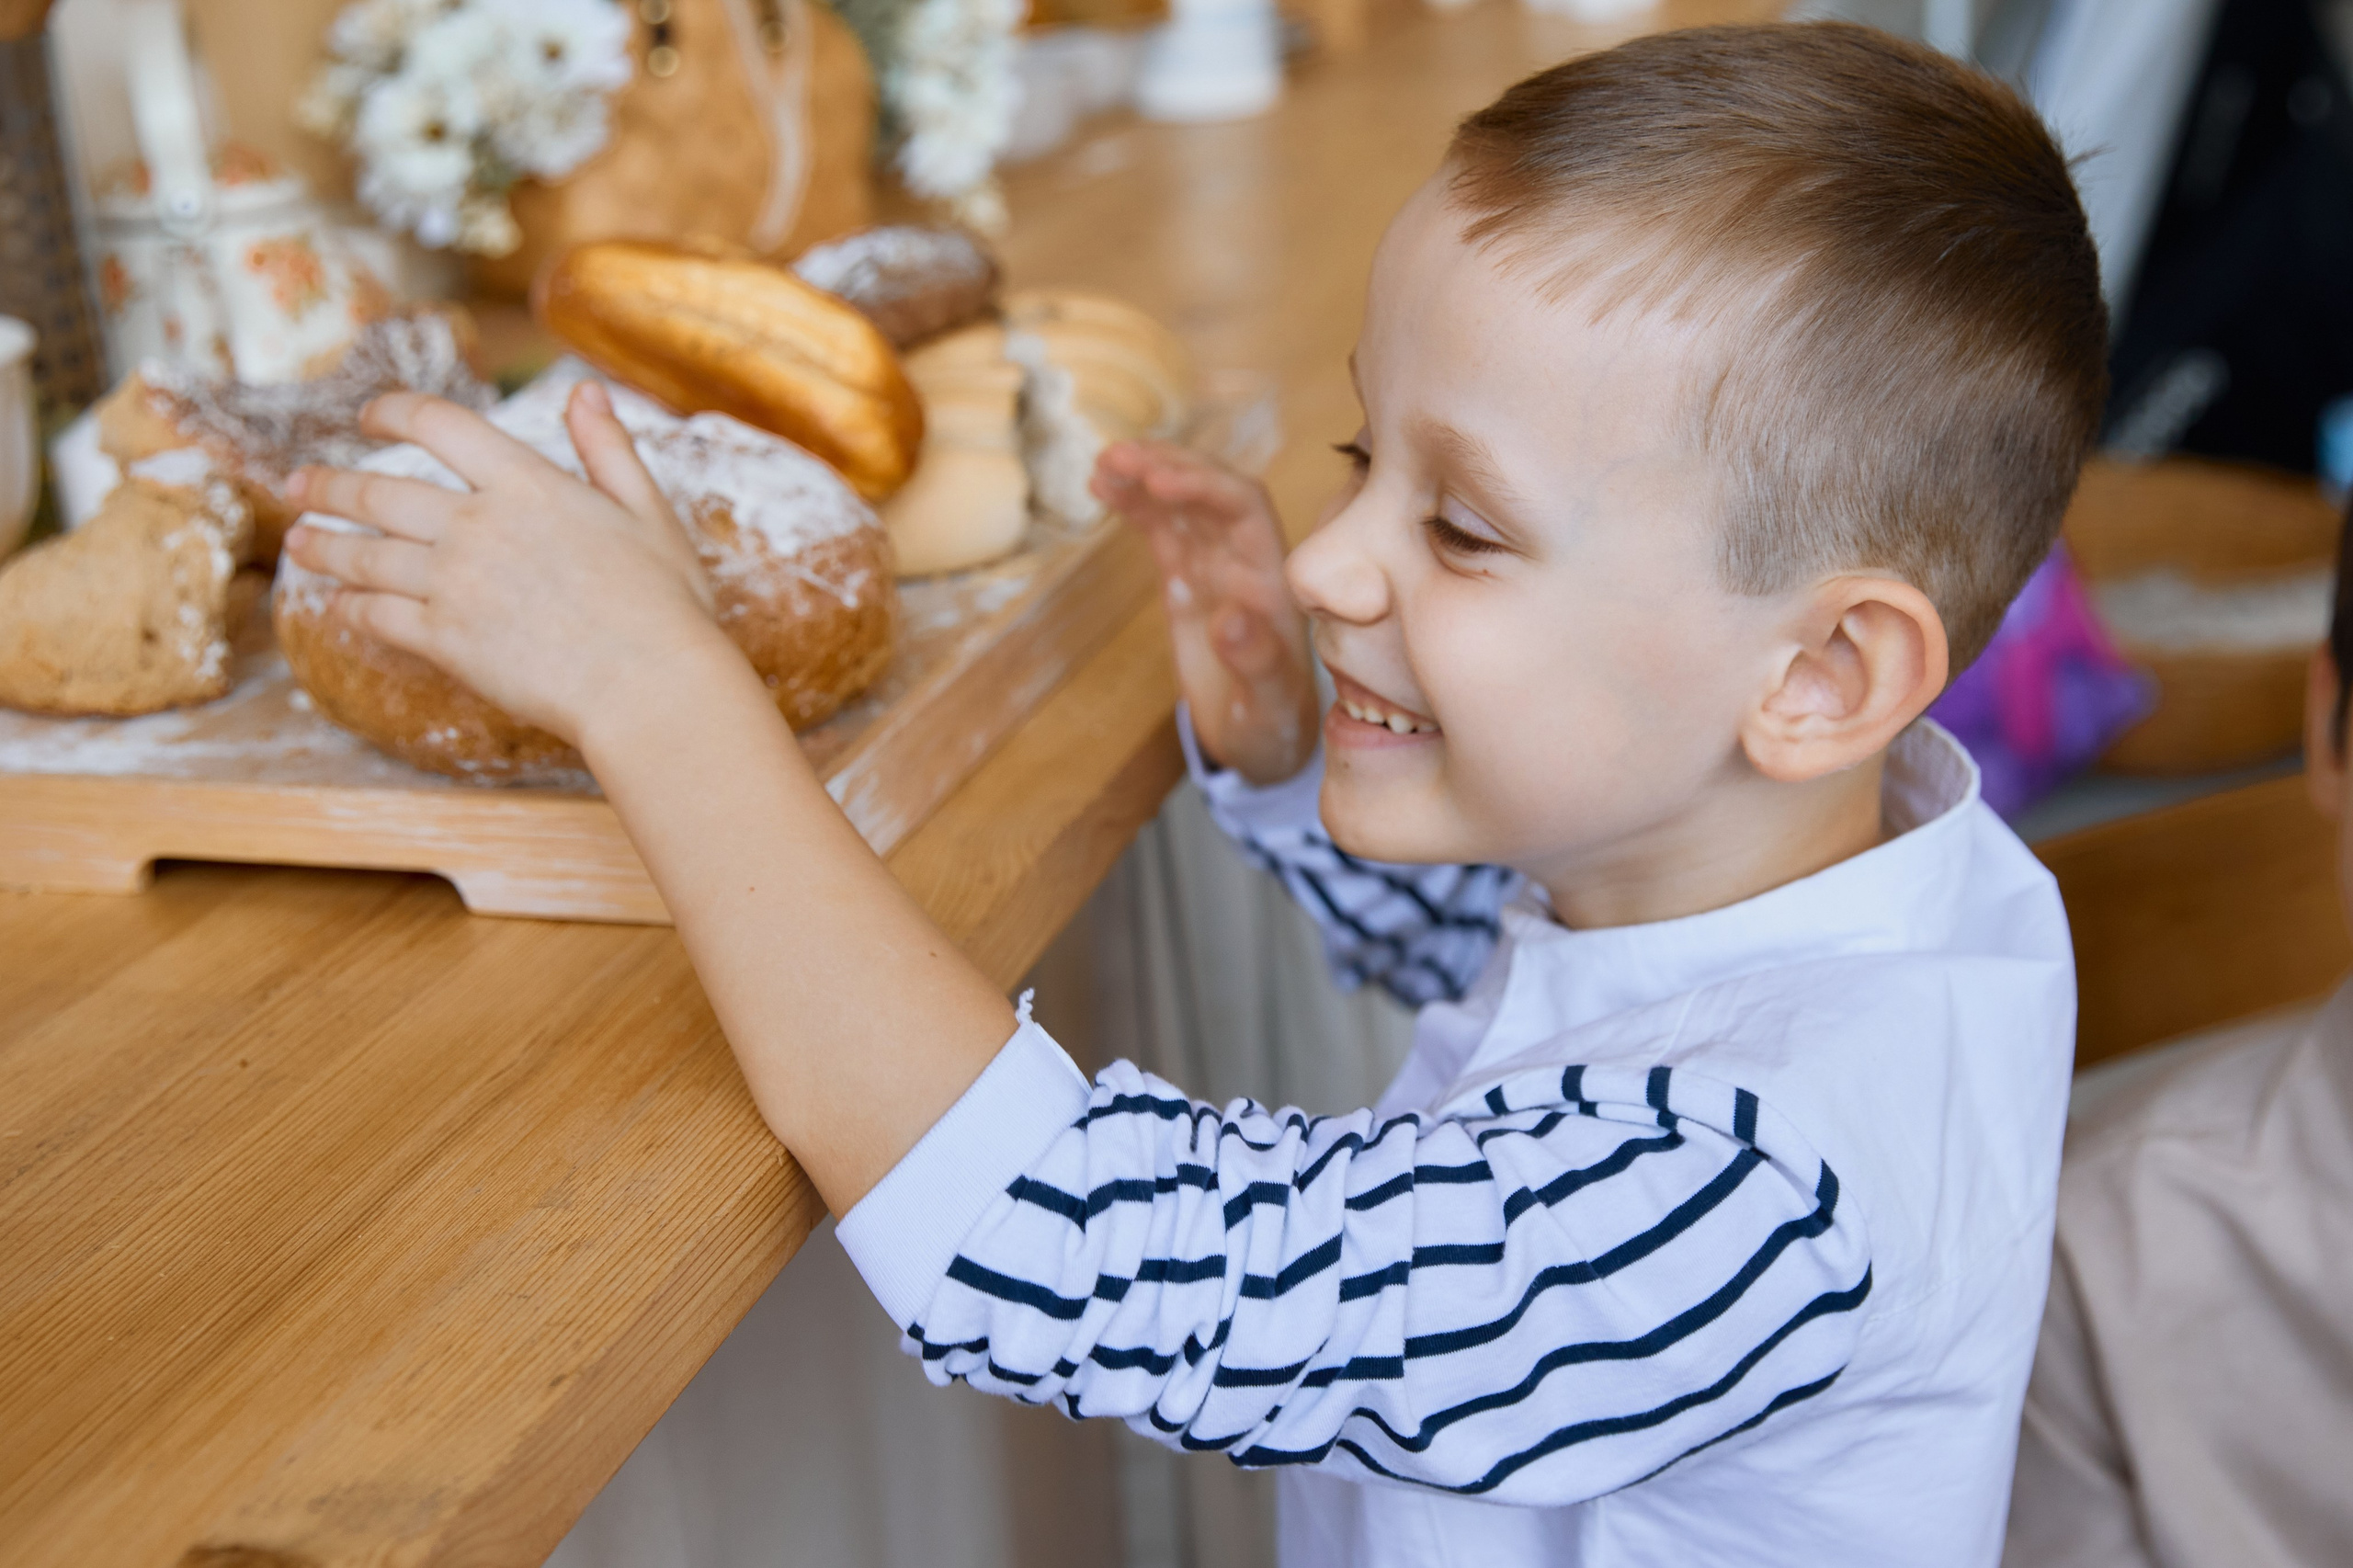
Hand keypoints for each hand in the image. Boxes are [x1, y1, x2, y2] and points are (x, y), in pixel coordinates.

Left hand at [282, 383, 733, 749]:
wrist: (650, 685)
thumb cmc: (665, 604)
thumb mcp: (649, 513)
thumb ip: (609, 449)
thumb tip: (585, 392)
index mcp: (527, 484)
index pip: (439, 423)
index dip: (393, 411)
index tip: (368, 416)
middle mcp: (478, 525)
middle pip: (378, 491)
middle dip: (328, 485)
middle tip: (299, 485)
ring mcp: (456, 583)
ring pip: (364, 554)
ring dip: (323, 545)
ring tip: (299, 542)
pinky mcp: (446, 640)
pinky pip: (378, 615)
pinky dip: (351, 607)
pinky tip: (339, 604)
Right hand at [1093, 440, 1318, 785]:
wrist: (1262, 739)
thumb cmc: (1271, 725)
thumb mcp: (1267, 708)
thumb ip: (1256, 665)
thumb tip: (1230, 619)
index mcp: (1270, 581)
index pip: (1244, 509)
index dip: (1204, 485)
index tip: (1160, 479)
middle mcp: (1245, 562)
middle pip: (1211, 492)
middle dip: (1169, 467)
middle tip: (1119, 457)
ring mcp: (1213, 567)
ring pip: (1182, 504)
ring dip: (1146, 475)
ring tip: (1103, 462)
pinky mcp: (1185, 578)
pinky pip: (1161, 528)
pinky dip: (1134, 504)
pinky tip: (1101, 484)